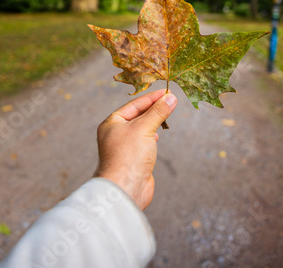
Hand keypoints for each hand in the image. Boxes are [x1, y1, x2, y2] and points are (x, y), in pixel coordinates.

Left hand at [94, 89, 176, 209]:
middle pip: (138, 115)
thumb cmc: (129, 156)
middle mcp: (115, 133)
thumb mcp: (144, 128)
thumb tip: (171, 98)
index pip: (134, 105)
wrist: (125, 189)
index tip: (167, 92)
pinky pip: (144, 142)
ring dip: (153, 122)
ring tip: (166, 115)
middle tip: (170, 100)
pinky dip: (152, 136)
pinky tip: (157, 136)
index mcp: (111, 123)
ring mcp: (124, 147)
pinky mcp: (133, 159)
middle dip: (153, 109)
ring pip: (141, 129)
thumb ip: (158, 112)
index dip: (151, 98)